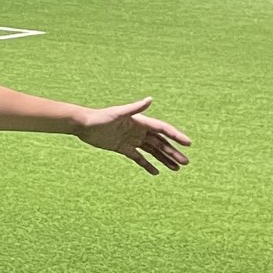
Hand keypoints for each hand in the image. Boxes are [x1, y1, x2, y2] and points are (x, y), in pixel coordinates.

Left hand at [74, 97, 191, 173]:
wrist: (84, 125)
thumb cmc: (100, 117)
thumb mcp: (118, 112)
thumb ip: (135, 108)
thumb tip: (150, 99)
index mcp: (141, 121)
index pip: (163, 130)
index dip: (176, 136)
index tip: (188, 143)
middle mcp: (139, 131)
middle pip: (161, 143)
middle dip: (173, 152)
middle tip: (186, 162)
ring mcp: (132, 140)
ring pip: (153, 151)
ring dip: (164, 159)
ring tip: (176, 169)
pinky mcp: (123, 148)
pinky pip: (139, 158)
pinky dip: (147, 165)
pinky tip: (156, 172)